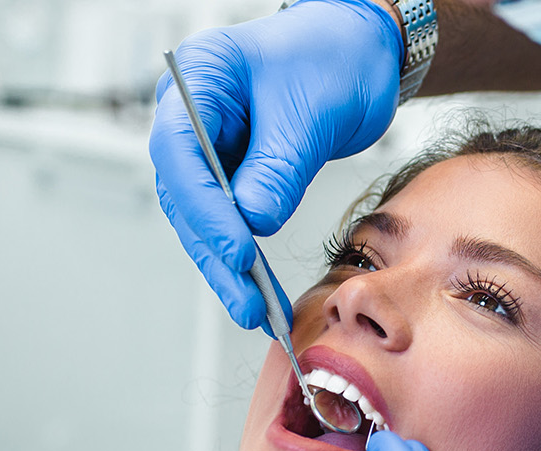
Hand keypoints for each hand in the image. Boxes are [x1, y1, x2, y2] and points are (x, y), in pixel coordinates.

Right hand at [150, 0, 402, 329]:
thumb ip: (280, 167)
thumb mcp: (312, 112)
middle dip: (214, 250)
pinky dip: (245, 257)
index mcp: (198, 79)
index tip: (238, 249)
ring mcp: (209, 145)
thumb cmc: (336, 56)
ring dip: (227, 266)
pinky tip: (261, 291)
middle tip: (246, 299)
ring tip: (255, 310)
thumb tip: (253, 223)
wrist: (361, 49)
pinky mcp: (232, 172)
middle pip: (184, 193)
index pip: (179, 150)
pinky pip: (230, 219)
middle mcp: (191, 114)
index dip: (205, 207)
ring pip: (202, 217)